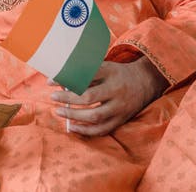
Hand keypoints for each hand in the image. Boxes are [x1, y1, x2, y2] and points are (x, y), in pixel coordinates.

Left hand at [51, 58, 167, 136]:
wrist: (145, 82)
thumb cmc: (117, 73)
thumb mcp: (104, 66)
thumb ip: (85, 72)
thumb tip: (59, 79)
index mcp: (111, 73)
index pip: (85, 75)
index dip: (66, 79)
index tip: (50, 81)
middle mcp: (116, 90)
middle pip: (89, 97)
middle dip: (68, 99)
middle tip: (53, 97)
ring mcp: (120, 107)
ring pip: (95, 116)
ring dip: (74, 116)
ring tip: (58, 111)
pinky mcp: (121, 120)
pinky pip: (102, 129)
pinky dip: (86, 131)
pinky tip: (72, 127)